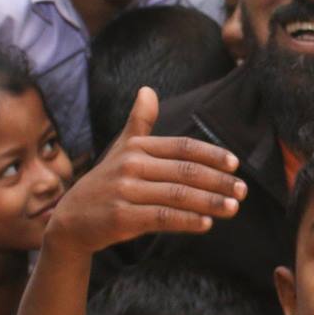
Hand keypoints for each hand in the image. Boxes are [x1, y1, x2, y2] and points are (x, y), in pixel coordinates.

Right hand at [46, 88, 245, 254]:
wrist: (71, 220)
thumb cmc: (105, 182)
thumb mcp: (121, 150)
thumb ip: (139, 122)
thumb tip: (147, 90)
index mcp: (136, 147)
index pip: (182, 147)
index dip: (211, 154)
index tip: (235, 164)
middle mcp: (130, 166)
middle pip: (185, 171)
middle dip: (218, 181)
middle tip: (243, 191)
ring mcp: (125, 192)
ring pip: (177, 195)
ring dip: (209, 202)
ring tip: (232, 208)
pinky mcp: (121, 218)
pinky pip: (161, 218)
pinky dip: (186, 221)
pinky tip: (206, 224)